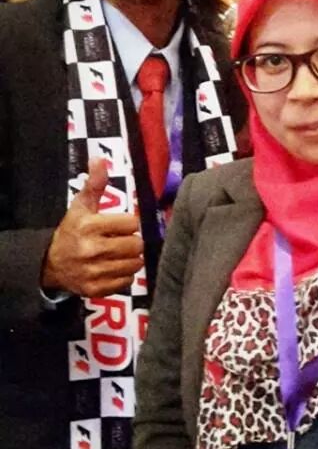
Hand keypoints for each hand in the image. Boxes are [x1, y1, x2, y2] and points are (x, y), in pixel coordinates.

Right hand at [42, 158, 143, 296]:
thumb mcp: (81, 206)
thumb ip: (95, 184)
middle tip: (121, 241)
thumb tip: (100, 158)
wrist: (51, 263)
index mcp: (89, 226)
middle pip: (136, 245)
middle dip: (131, 242)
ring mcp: (93, 272)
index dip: (128, 223)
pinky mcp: (96, 289)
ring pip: (134, 264)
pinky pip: (127, 282)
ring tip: (118, 254)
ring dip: (130, 259)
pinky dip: (124, 275)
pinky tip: (112, 268)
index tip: (119, 225)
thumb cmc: (72, 230)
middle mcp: (91, 250)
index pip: (132, 223)